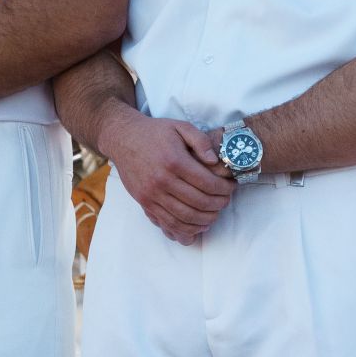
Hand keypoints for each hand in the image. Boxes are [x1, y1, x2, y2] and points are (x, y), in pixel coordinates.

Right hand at [102, 110, 234, 244]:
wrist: (123, 139)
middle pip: (199, 202)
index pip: (207, 183)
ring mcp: (152, 194)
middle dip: (218, 205)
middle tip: (226, 201)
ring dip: (205, 220)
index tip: (232, 187)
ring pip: (184, 217)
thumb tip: (215, 161)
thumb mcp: (180, 126)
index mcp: (174, 161)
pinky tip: (197, 227)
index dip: (225, 189)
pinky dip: (185, 230)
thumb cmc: (155, 132)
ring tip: (215, 214)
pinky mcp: (145, 203)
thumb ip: (200, 141)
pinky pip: (167, 223)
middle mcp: (162, 180)